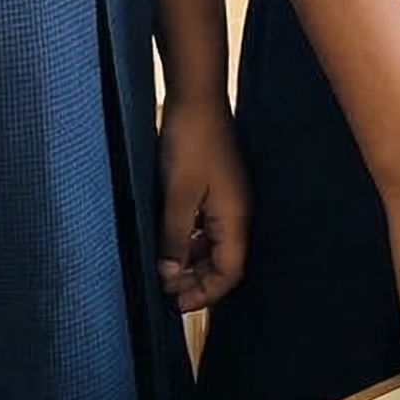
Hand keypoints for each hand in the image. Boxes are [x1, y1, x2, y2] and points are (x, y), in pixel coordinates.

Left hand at [156, 94, 248, 310]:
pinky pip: (204, 224)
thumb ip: (175, 237)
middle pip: (223, 261)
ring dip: (190, 260)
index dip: (205, 293)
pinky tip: (168, 240)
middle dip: (197, 281)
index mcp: (234, 218)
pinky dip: (188, 239)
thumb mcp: (178, 194)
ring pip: (212, 243)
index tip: (176, 305)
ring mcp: (225, 198)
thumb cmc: (190, 142)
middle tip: (166, 293)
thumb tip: (170, 276)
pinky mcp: (214, 185)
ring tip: (163, 271)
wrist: (196, 95)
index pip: (229, 271)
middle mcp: (235, 212)